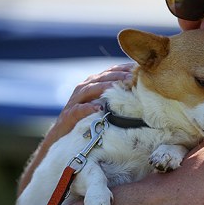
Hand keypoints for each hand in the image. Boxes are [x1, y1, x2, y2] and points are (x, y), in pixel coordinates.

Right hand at [18, 62, 136, 191]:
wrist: (61, 137)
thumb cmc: (88, 120)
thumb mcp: (104, 105)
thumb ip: (118, 96)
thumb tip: (142, 93)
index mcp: (93, 83)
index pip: (111, 71)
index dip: (125, 68)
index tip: (140, 67)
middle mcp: (84, 89)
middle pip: (103, 77)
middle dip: (119, 75)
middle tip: (134, 76)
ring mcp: (75, 101)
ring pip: (91, 89)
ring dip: (106, 87)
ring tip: (121, 86)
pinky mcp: (68, 116)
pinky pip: (78, 110)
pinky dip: (88, 108)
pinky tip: (99, 108)